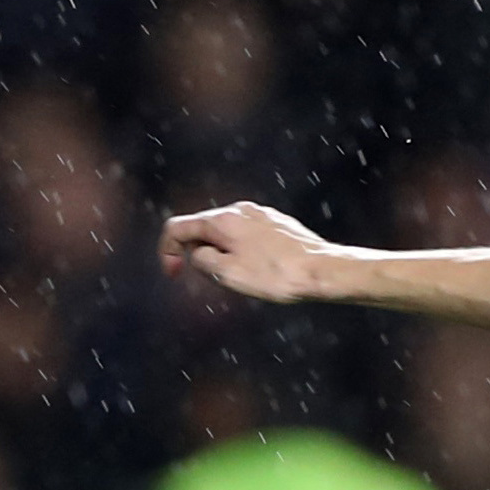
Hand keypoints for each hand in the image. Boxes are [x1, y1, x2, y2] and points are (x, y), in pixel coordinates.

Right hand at [160, 202, 337, 303]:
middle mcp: (239, 210)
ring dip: (220, 253)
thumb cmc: (277, 275)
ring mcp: (259, 214)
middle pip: (202, 228)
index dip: (167, 251)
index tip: (174, 274)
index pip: (178, 227)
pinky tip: (259, 270)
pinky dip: (240, 250)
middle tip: (211, 280)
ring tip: (240, 278)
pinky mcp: (276, 223)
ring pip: (226, 232)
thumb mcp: (227, 274)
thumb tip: (196, 254)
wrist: (322, 270)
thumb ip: (202, 260)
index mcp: (222, 220)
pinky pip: (247, 235)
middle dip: (197, 253)